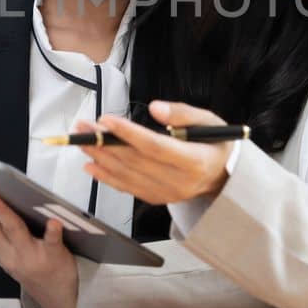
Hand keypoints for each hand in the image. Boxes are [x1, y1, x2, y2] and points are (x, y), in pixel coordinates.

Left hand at [79, 100, 232, 204]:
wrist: (225, 176)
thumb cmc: (216, 143)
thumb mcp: (209, 120)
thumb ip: (182, 113)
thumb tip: (155, 108)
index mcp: (194, 162)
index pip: (155, 147)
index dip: (128, 134)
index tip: (106, 120)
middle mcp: (179, 182)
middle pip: (135, 162)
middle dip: (105, 143)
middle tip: (84, 127)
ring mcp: (168, 194)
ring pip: (127, 176)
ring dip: (100, 158)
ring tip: (82, 141)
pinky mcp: (158, 198)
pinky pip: (128, 188)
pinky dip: (107, 178)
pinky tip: (91, 165)